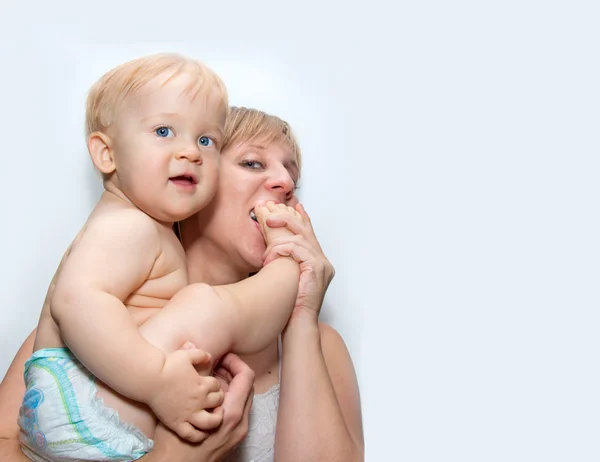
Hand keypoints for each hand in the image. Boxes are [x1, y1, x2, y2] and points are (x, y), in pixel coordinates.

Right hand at [147, 353, 254, 461]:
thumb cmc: (173, 437)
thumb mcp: (185, 399)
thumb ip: (193, 370)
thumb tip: (191, 343)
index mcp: (232, 411)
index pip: (247, 377)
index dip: (236, 362)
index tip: (223, 357)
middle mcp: (239, 423)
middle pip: (246, 388)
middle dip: (232, 374)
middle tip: (215, 367)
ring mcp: (236, 434)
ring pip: (241, 402)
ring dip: (229, 389)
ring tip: (210, 382)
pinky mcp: (230, 442)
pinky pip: (236, 416)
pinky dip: (227, 404)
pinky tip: (210, 401)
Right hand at [148, 346, 224, 442]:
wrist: (149, 379)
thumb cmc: (168, 365)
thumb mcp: (187, 355)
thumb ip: (201, 355)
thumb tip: (210, 356)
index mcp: (202, 384)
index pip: (217, 385)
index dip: (215, 384)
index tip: (210, 385)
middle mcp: (198, 400)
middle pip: (218, 401)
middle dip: (217, 398)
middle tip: (213, 398)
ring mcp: (189, 414)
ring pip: (211, 421)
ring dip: (215, 418)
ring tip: (213, 415)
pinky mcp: (177, 424)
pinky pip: (192, 435)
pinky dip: (199, 435)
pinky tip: (200, 431)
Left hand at [262, 203, 334, 320]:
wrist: (298, 324)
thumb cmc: (290, 305)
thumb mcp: (287, 277)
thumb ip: (286, 261)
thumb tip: (275, 245)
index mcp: (319, 262)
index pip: (311, 233)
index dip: (302, 217)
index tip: (295, 205)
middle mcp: (323, 261)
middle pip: (306, 230)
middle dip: (287, 219)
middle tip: (270, 217)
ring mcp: (322, 265)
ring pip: (300, 238)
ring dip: (279, 241)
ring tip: (267, 251)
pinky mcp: (316, 269)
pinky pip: (298, 249)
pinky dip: (282, 250)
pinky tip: (272, 257)